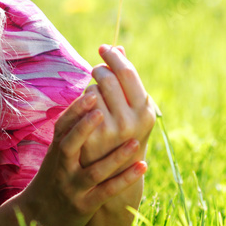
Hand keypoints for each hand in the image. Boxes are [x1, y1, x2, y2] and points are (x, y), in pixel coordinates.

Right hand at [21, 89, 146, 225]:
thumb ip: (73, 128)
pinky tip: (142, 166)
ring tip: (135, 141)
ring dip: (115, 157)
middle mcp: (63, 167)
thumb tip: (95, 92)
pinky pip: (107, 192)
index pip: (63, 126)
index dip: (75, 110)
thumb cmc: (56, 172)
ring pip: (94, 171)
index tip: (92, 92)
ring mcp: (73, 187)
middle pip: (70, 145)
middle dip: (84, 128)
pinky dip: (125, 180)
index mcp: (56, 150)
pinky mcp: (84, 205)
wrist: (39, 214)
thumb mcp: (57, 151)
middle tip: (102, 111)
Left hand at [79, 45, 157, 171]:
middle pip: (108, 78)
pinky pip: (80, 106)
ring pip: (92, 90)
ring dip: (91, 89)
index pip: (127, 73)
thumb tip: (118, 47)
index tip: (104, 48)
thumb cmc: (121, 136)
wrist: (109, 177)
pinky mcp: (90, 140)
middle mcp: (131, 122)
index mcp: (145, 112)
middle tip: (97, 71)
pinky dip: (81, 104)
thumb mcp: (132, 110)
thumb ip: (126, 80)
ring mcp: (110, 132)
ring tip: (95, 100)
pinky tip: (84, 112)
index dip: (114, 56)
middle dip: (99, 70)